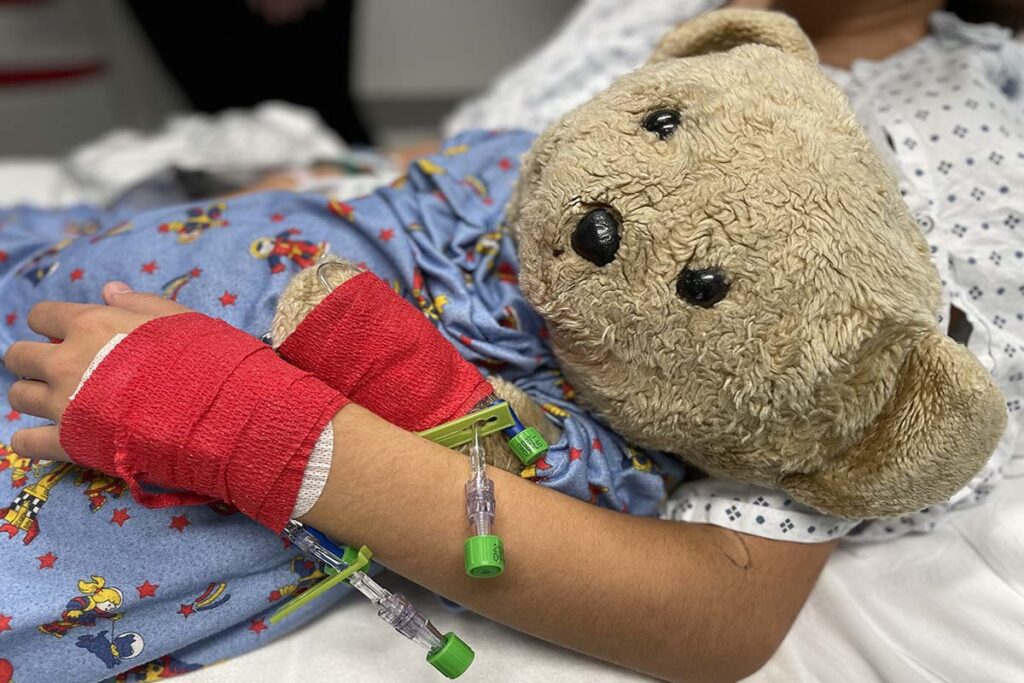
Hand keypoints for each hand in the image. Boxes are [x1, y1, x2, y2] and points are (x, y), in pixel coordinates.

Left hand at [4, 282, 188, 459]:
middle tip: (61, 369)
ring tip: (60, 403)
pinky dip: (32, 440)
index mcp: (90, 326)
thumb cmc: (200, 359)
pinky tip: (49, 437)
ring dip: (34, 397)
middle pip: (18, 356)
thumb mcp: (176, 319)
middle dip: (34, 360)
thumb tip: (109, 289)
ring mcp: (63, 404)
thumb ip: (138, 303)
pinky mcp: (69, 441)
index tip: (68, 334)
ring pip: (18, 396)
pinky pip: (24, 443)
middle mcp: (66, 362)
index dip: (52, 324)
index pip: (41, 315)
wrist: (212, 410)